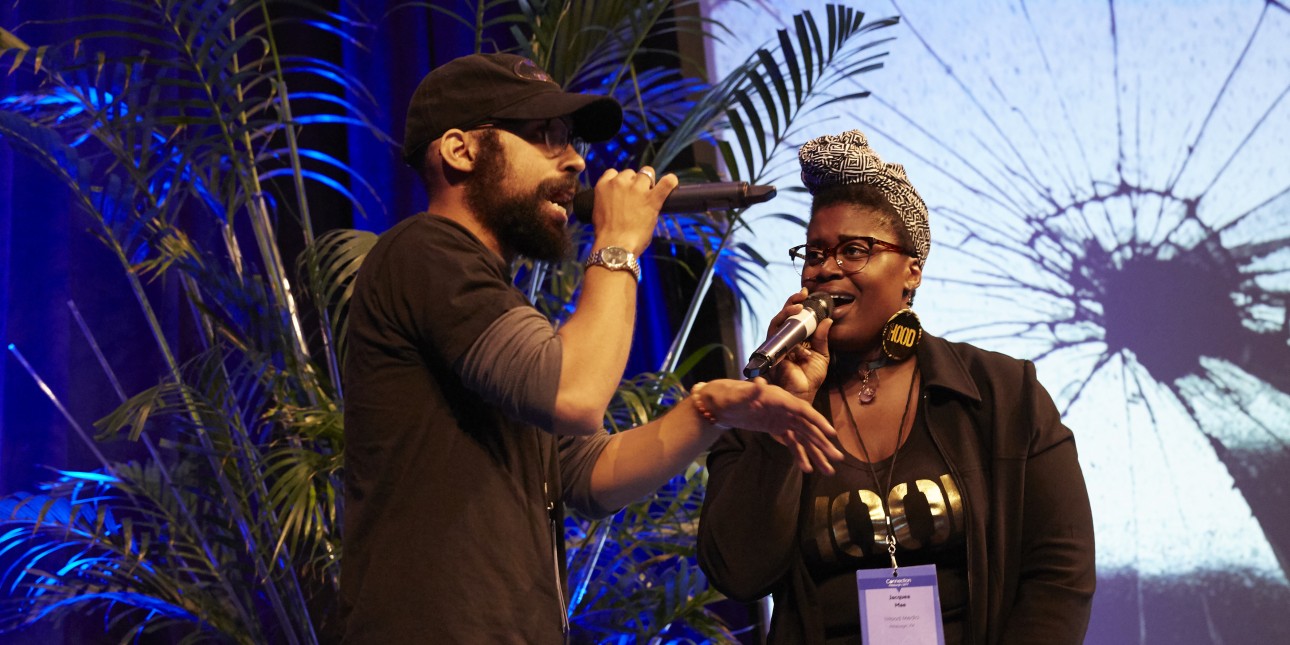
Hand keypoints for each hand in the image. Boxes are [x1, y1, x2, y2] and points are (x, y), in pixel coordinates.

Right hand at [590, 165, 678, 254]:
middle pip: (631, 173)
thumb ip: (608, 199)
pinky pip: (667, 182)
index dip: (621, 181)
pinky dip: (671, 182)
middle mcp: (619, 182)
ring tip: (650, 196)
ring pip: (647, 174)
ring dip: (649, 184)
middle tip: (637, 198)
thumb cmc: (606, 234)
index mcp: (604, 185)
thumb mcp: (599, 210)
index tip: (624, 190)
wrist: (614, 246)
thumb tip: (618, 200)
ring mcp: (636, 189)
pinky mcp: (652, 198)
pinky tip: (671, 183)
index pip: (613, 173)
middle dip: (635, 183)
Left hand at [698, 378, 842, 473]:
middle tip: (837, 458)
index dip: (818, 422)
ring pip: (803, 438)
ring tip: (828, 470)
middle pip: (808, 427)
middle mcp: (784, 409)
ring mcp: (782, 419)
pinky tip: (807, 469)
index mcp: (779, 399)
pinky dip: (800, 455)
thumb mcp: (736, 396)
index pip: (803, 410)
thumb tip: (760, 384)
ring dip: (816, 453)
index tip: (831, 434)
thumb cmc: (727, 396)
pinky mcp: (776, 428)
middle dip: (822, 443)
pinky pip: (792, 443)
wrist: (717, 402)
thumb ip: (749, 392)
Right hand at [766, 289, 831, 400]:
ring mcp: (777, 345)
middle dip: (791, 304)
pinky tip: (801, 336)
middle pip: (784, 318)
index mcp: (797, 340)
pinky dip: (788, 333)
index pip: (795, 319)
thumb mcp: (821, 356)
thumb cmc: (809, 379)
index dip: (799, 305)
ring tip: (797, 306)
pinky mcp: (772, 352)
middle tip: (801, 295)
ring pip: (776, 323)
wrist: (801, 395)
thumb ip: (822, 338)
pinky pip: (777, 337)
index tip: (807, 294)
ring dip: (786, 312)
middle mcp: (785, 341)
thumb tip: (828, 320)